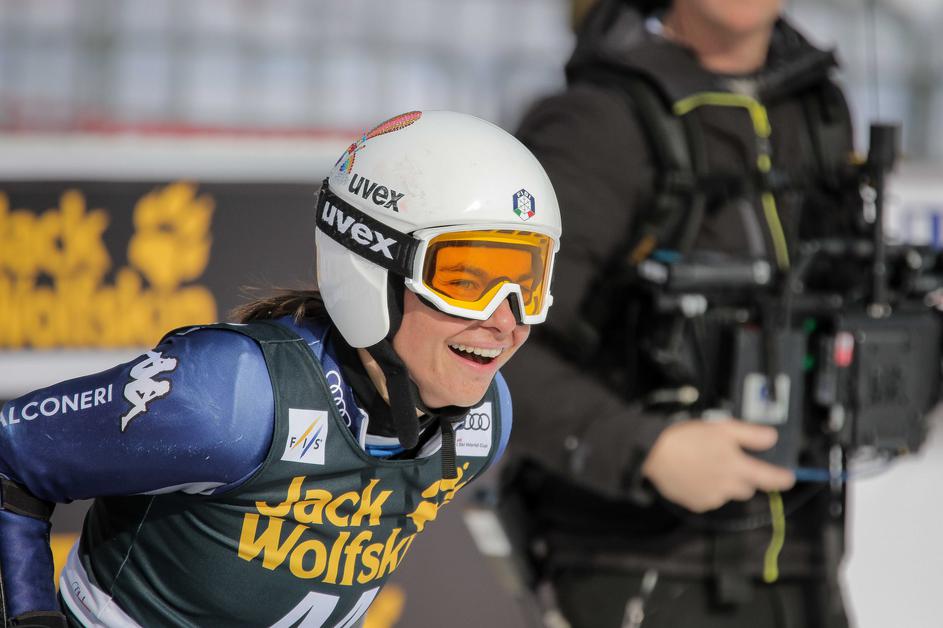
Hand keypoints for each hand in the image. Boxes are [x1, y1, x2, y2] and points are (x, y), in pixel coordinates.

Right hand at [641, 419, 795, 512]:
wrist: (654, 453)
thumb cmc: (688, 438)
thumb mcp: (723, 428)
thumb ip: (751, 434)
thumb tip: (772, 438)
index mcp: (738, 468)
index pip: (771, 479)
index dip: (783, 478)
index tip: (788, 476)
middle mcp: (728, 487)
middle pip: (748, 487)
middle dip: (744, 476)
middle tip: (729, 460)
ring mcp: (712, 498)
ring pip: (728, 493)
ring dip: (724, 483)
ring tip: (706, 464)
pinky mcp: (697, 504)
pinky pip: (710, 499)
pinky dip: (707, 489)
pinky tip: (695, 474)